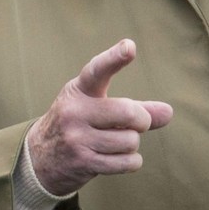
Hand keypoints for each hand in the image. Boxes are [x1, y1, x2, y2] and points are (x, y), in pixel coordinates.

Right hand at [26, 38, 172, 195]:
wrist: (40, 158)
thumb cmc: (79, 124)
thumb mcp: (99, 107)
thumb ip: (136, 107)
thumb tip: (168, 112)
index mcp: (80, 90)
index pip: (97, 70)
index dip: (115, 58)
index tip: (130, 47)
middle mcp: (75, 111)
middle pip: (128, 112)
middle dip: (141, 120)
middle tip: (138, 123)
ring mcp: (77, 138)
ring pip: (130, 140)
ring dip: (131, 144)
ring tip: (115, 142)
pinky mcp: (83, 162)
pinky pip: (126, 162)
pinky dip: (131, 161)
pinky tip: (119, 158)